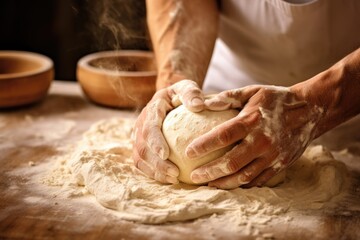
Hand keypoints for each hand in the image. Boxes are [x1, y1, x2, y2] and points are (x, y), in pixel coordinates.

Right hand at [132, 80, 204, 183]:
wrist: (169, 97)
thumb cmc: (181, 94)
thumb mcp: (186, 87)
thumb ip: (191, 93)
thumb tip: (199, 106)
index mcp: (151, 109)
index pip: (149, 127)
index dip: (154, 142)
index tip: (165, 154)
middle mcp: (141, 124)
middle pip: (142, 147)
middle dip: (156, 163)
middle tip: (175, 173)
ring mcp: (138, 137)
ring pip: (139, 158)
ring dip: (155, 171)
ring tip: (174, 179)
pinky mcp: (141, 147)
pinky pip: (143, 164)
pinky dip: (154, 173)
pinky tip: (171, 180)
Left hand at [185, 85, 322, 188]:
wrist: (310, 110)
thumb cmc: (276, 100)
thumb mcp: (252, 91)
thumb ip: (228, 97)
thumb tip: (204, 103)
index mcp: (252, 121)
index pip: (223, 136)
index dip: (204, 146)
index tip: (188, 153)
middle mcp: (262, 141)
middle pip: (231, 162)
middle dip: (209, 172)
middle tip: (194, 176)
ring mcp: (273, 156)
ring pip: (244, 176)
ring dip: (223, 183)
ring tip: (208, 185)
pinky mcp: (280, 165)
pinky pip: (258, 180)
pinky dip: (242, 185)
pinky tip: (229, 185)